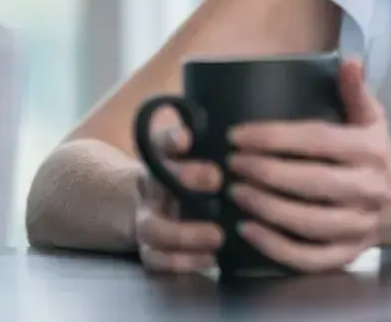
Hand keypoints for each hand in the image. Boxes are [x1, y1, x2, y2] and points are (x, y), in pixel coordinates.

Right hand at [134, 125, 223, 272]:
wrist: (155, 204)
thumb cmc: (192, 174)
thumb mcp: (202, 152)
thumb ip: (214, 141)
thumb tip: (242, 130)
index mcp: (165, 158)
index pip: (164, 142)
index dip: (174, 139)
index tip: (190, 138)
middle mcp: (152, 187)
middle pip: (158, 184)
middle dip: (185, 180)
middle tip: (216, 179)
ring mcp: (147, 219)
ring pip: (154, 229)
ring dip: (186, 234)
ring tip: (218, 236)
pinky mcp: (150, 249)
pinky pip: (158, 260)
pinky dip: (182, 262)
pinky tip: (210, 259)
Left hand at [225, 60, 390, 271]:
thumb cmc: (378, 154)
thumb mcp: (373, 119)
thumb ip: (356, 91)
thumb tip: (349, 61)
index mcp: (372, 150)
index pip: (319, 141)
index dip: (276, 138)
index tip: (239, 135)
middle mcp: (369, 188)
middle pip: (312, 183)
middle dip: (266, 173)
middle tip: (231, 164)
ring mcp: (360, 225)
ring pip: (309, 223)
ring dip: (267, 209)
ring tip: (235, 193)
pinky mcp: (349, 253)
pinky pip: (310, 257)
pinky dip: (276, 248)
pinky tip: (248, 231)